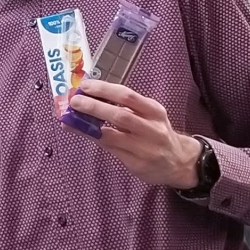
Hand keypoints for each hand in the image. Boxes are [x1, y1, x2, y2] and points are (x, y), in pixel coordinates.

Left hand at [68, 79, 203, 189]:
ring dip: (87, 125)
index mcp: (154, 111)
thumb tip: (93, 96)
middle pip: (120, 115)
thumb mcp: (149, 115)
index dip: (104, 89)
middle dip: (94, 106)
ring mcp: (144, 148)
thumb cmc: (157, 133)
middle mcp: (152, 128)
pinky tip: (81, 132)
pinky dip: (93, 139)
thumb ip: (127, 107)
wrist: (179, 162)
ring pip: (111, 135)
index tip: (86, 85)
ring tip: (70, 118)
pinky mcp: (136, 164)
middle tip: (74, 101)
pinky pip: (110, 150)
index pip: (128, 96)